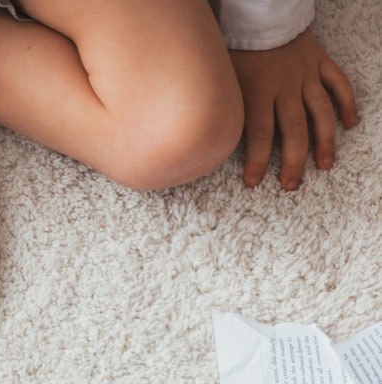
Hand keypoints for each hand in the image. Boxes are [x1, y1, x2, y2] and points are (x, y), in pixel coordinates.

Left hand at [229, 28, 356, 190]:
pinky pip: (339, 83)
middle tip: (291, 185)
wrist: (260, 12)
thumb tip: (213, 141)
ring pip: (320, 112)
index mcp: (258, 91)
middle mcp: (285, 86)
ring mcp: (306, 74)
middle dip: (293, 161)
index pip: (258, 134)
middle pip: (293, 130)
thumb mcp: (224, 81)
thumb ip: (227, 109)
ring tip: (325, 165)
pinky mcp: (321, 62)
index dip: (256, 161)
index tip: (253, 183)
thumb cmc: (237, 49)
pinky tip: (350, 124)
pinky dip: (347, 103)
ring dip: (324, 141)